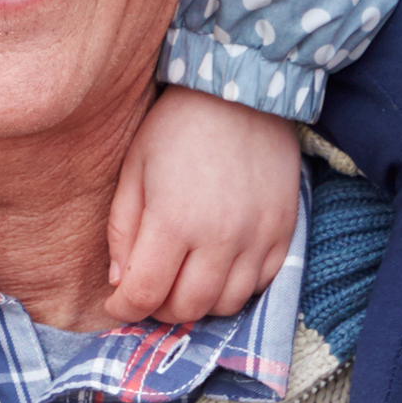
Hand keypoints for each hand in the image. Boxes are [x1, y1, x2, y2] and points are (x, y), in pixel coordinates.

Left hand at [103, 85, 300, 324]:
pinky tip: (218, 267)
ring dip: (199, 302)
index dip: (125, 307)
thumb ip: (122, 229)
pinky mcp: (284, 232)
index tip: (117, 303)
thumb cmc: (177, 126)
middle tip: (149, 290)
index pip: (145, 293)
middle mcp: (221, 237)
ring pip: (226, 305)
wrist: (241, 94)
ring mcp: (258, 237)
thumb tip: (120, 282)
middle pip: (187, 308)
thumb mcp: (134, 169)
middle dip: (160, 309)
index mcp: (175, 220)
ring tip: (183, 280)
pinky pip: (260, 284)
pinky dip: (235, 288)